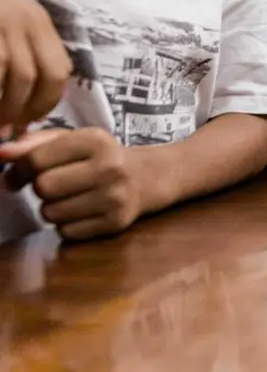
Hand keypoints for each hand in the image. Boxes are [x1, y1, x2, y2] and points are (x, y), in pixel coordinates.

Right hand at [0, 0, 70, 130]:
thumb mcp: (15, 13)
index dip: (48, 101)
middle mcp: (24, 23)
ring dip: (5, 107)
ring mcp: (1, 25)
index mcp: (38, 22)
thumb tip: (26, 93)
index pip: (58, 69)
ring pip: (14, 76)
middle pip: (36, 77)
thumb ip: (27, 44)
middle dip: (23, 110)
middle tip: (9, 129)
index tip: (33, 119)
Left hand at [0, 128, 143, 240]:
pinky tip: (81, 211)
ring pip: (50, 213)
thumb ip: (34, 144)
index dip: (19, 168)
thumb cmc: (99, 157)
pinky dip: (66, 224)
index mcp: (96, 141)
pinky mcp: (115, 223)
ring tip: (69, 198)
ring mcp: (114, 198)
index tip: (22, 172)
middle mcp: (109, 168)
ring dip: (51, 208)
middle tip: (53, 184)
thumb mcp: (72, 140)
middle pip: (43, 187)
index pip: (36, 159)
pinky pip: (66, 232)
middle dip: (40, 188)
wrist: (147, 177)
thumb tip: (0, 154)